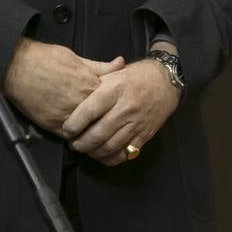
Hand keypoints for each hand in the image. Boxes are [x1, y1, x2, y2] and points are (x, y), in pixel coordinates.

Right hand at [2, 39, 123, 133]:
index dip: (114, 102)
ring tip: (95, 128)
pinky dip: (75, 135)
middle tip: (108, 119)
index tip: (115, 103)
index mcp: (88, 84)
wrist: (17, 67)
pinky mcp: (51, 124)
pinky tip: (79, 133)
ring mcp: (65, 115)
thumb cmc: (45, 59)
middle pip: (100, 117)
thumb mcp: (77, 57)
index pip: (110, 100)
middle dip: (105, 118)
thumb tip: (119, 63)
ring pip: (87, 129)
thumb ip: (100, 66)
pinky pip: (69, 135)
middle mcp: (78, 102)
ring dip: (91, 129)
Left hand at [60, 56, 181, 165]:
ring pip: (109, 147)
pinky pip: (124, 154)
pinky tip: (102, 155)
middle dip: (80, 143)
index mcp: (115, 89)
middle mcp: (126, 107)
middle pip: (98, 134)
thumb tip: (72, 98)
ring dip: (93, 152)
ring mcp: (136, 123)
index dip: (74, 124)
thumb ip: (94, 85)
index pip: (89, 111)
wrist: (166, 82)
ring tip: (85, 149)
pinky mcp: (145, 135)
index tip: (66, 130)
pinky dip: (110, 158)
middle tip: (73, 143)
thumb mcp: (114, 73)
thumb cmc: (135, 76)